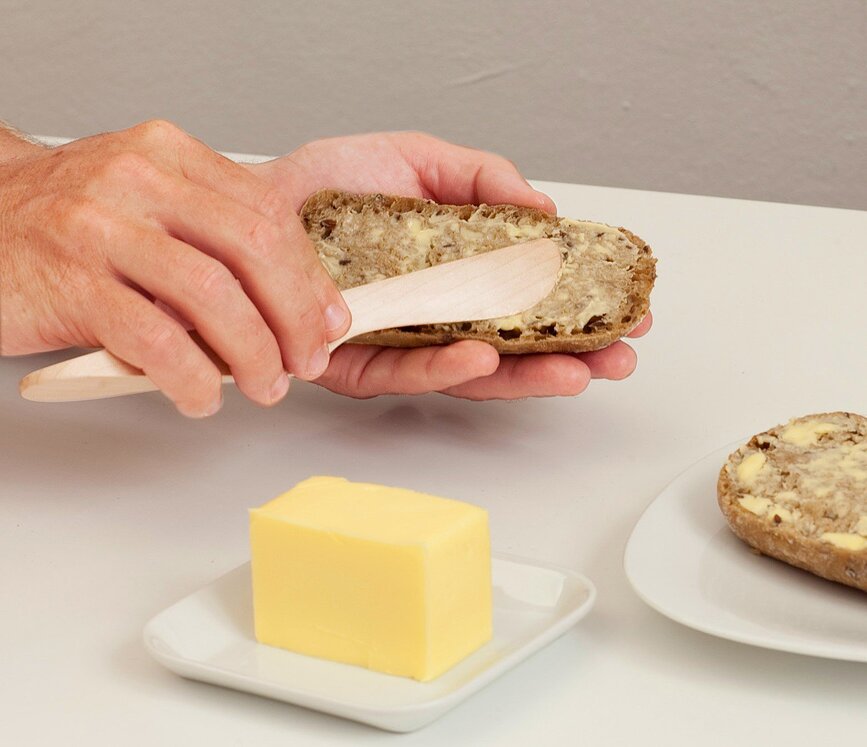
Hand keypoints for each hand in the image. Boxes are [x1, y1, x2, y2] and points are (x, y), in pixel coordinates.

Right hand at [0, 121, 349, 415]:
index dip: (310, 276)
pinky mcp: (69, 283)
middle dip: (296, 316)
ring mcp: (100, 229)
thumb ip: (211, 234)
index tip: (328, 319)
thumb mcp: (144, 202)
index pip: (268, 213)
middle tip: (307, 359)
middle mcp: (138, 180)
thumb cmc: (66, 223)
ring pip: (211, 295)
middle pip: (254, 248)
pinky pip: (154, 339)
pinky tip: (201, 396)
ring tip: (264, 385)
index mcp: (169, 156)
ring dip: (253, 353)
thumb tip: (293, 299)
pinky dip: (192, 378)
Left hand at [252, 132, 651, 399]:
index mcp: (456, 272)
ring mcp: (400, 343)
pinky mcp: (356, 365)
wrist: (255, 203)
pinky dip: (446, 366)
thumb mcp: (418, 161)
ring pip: (471, 372)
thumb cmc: (330, 183)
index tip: (629, 306)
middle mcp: (435, 314)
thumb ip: (482, 179)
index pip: (530, 296)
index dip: (580, 304)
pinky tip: (485, 354)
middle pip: (514, 346)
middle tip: (619, 354)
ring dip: (526, 374)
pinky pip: (406, 373)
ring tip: (575, 369)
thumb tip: (546, 213)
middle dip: (572, 354)